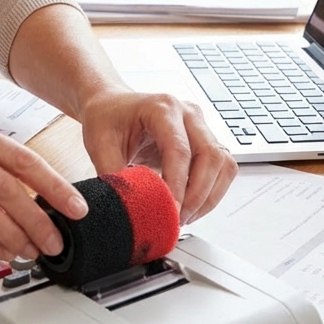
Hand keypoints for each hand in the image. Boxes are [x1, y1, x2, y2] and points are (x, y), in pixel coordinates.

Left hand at [77, 87, 236, 223]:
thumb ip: (113, 175)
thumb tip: (126, 207)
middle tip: (177, 218)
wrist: (111, 105)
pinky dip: (211, 192)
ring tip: (184, 216)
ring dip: (208, 196)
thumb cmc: (107, 117)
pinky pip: (221, 169)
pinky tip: (191, 206)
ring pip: (223, 164)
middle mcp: (188, 113)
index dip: (178, 185)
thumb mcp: (100, 144)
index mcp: (162, 108)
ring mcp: (200, 125)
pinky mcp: (205, 140)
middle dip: (197, 195)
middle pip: (210, 156)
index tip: (170, 211)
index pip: (179, 150)